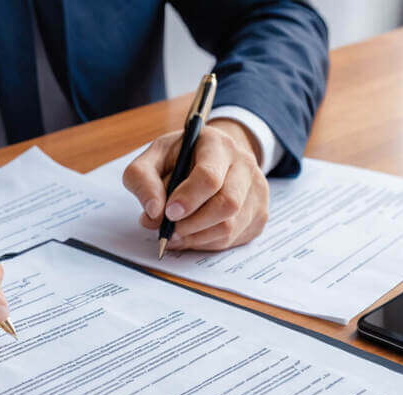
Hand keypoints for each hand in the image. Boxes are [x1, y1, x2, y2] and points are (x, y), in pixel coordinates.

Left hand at [123, 119, 268, 250]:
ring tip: (177, 234)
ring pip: (230, 227)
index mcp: (217, 145)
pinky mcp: (259, 213)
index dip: (188, 200)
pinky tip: (193, 234)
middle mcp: (244, 164)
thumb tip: (153, 214)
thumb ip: (143, 180)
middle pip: (227, 204)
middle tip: (170, 231)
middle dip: (193, 224)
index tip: (169, 213)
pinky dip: (208, 243)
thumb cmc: (180, 159)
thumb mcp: (154, 157)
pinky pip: (234, 238)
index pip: (209, 177)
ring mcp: (256, 190)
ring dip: (197, 238)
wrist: (212, 158)